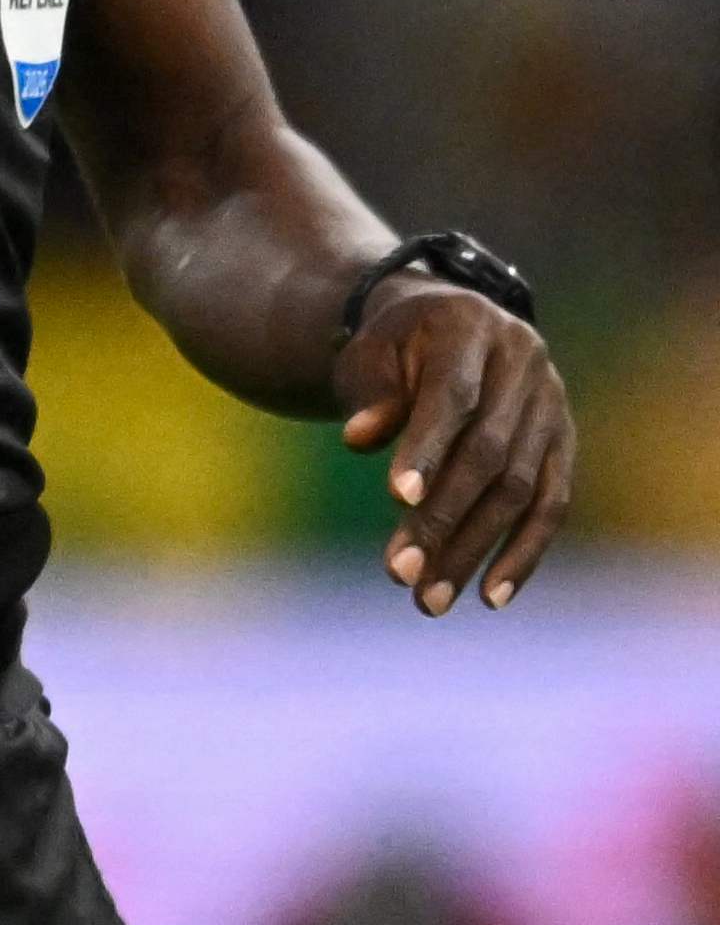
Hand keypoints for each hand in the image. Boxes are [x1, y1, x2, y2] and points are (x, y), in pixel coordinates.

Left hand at [338, 281, 573, 615]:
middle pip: (489, 453)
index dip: (427, 447)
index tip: (398, 499)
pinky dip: (523, 552)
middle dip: (443, 518)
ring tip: (429, 600)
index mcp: (471, 328)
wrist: (450, 324)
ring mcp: (553, 404)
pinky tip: (490, 596)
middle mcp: (525, 363)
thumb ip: (370, 393)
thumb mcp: (369, 353)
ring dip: (475, 549)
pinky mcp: (564, 442)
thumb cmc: (396, 345)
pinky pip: (553, 504)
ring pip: (521, 488)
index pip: (454, 396)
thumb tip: (359, 438)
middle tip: (399, 572)